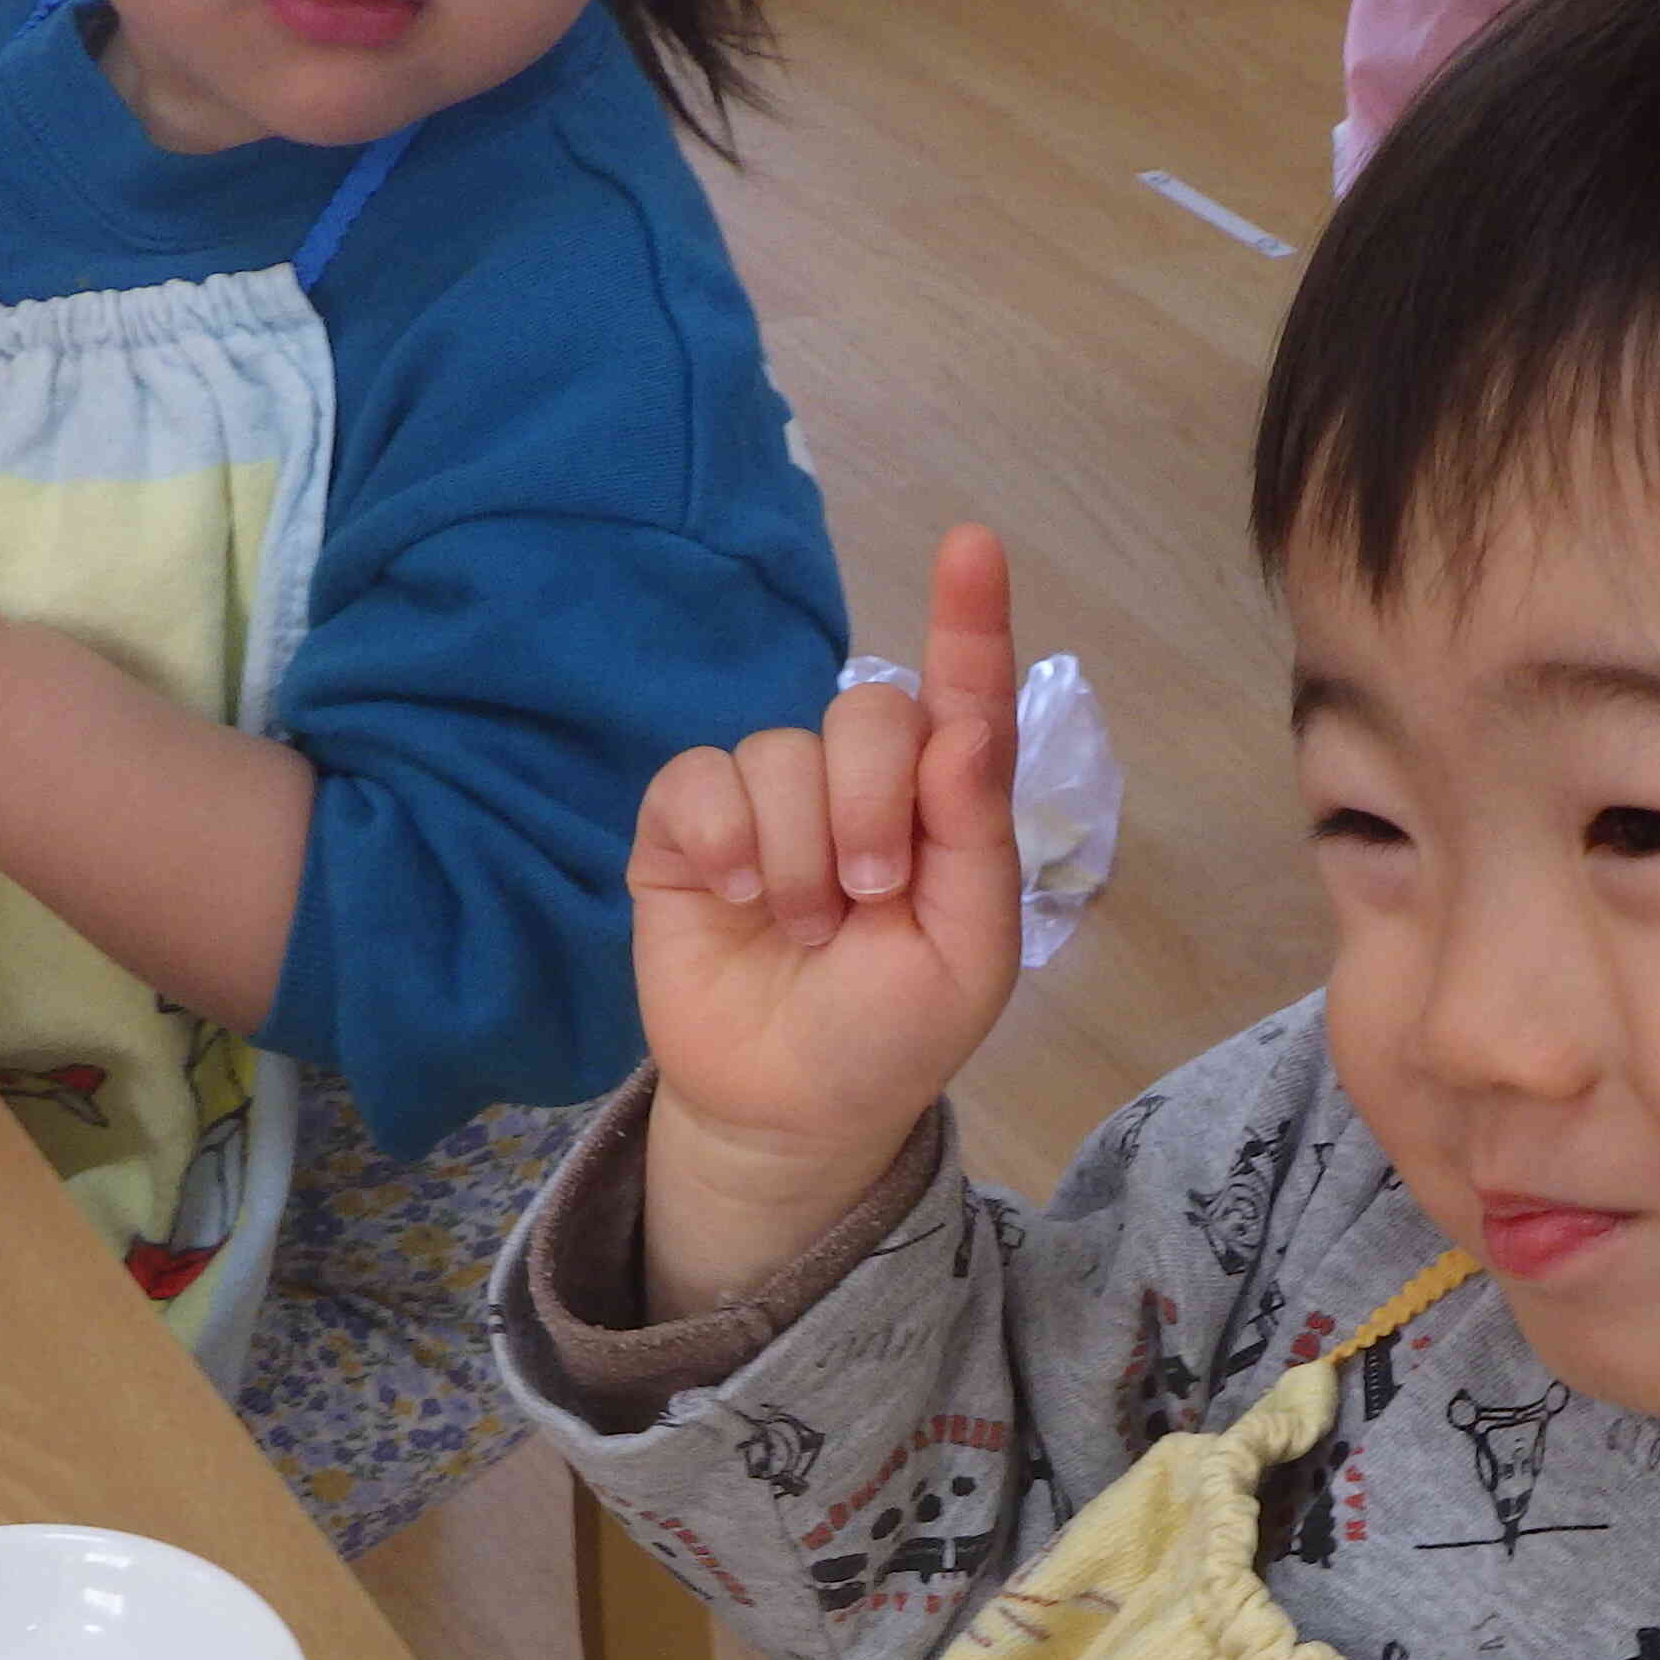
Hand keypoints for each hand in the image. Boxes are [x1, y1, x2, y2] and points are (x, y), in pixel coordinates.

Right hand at [628, 523, 1024, 1309]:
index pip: (960, 699)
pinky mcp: (685, 828)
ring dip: (797, 856)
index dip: (968, 624)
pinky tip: (733, 894)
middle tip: (867, 898)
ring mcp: (767, 802)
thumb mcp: (966, 956)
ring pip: (778, 751)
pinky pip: (696, 778)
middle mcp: (857, 785)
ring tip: (801, 932)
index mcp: (940, 808)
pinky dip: (719, 837)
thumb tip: (964, 724)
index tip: (972, 547)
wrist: (787, 1112)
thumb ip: (974, 838)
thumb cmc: (889, 1035)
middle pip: (865, 710)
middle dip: (870, 806)